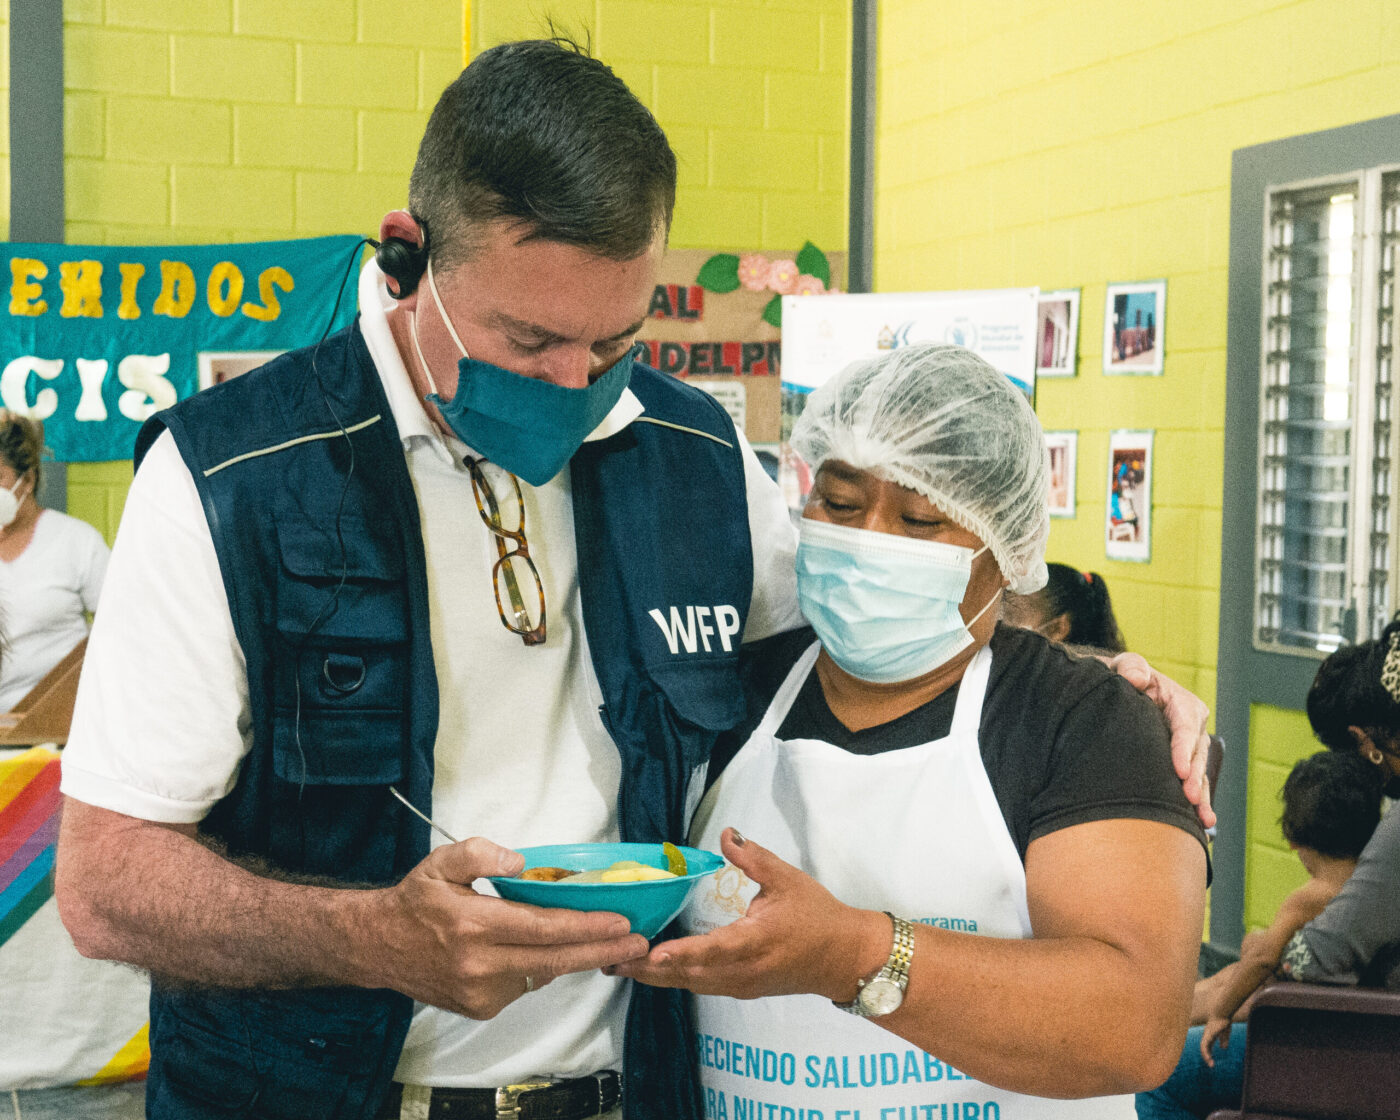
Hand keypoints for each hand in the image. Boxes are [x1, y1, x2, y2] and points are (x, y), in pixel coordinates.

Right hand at [369, 838, 648, 1019]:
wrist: (378, 946)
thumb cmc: (416, 901)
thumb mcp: (441, 863)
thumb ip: (480, 853)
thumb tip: (518, 861)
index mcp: (473, 924)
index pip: (543, 928)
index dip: (586, 926)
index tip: (620, 922)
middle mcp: (479, 963)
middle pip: (555, 960)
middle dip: (601, 951)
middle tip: (638, 943)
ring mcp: (480, 991)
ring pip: (542, 974)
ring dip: (574, 958)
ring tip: (606, 942)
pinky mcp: (480, 1007)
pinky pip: (523, 984)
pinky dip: (539, 966)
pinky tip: (542, 949)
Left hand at [608, 829, 887, 1000]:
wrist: (845, 959)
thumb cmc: (818, 917)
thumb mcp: (788, 880)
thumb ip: (754, 858)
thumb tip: (725, 834)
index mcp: (755, 942)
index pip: (712, 950)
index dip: (680, 953)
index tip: (651, 954)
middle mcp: (743, 971)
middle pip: (690, 975)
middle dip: (649, 969)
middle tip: (611, 958)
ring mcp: (741, 985)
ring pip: (691, 984)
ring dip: (656, 977)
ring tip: (620, 964)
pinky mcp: (741, 989)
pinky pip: (701, 985)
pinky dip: (675, 978)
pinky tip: (653, 969)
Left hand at [1111, 652, 1215, 829]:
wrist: (1114, 691)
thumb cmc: (1119, 677)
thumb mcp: (1123, 666)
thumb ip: (1130, 666)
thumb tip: (1137, 678)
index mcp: (1180, 702)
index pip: (1185, 725)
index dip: (1184, 748)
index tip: (1179, 770)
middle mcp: (1190, 726)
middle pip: (1196, 754)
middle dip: (1195, 777)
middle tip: (1190, 799)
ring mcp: (1186, 747)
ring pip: (1198, 773)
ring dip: (1202, 797)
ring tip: (1203, 820)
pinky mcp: (1180, 763)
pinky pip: (1190, 783)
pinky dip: (1196, 803)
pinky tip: (1201, 827)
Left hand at [1199, 1015, 1231, 1066]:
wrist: (1221, 1012)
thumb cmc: (1224, 1021)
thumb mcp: (1225, 1033)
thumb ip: (1224, 1039)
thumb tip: (1223, 1048)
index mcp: (1210, 1035)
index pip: (1207, 1046)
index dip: (1209, 1053)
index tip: (1212, 1061)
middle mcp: (1206, 1036)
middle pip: (1204, 1048)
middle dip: (1207, 1056)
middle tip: (1211, 1065)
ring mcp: (1206, 1035)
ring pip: (1203, 1048)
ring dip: (1206, 1057)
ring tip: (1211, 1064)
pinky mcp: (1207, 1035)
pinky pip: (1204, 1046)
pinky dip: (1206, 1053)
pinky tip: (1209, 1059)